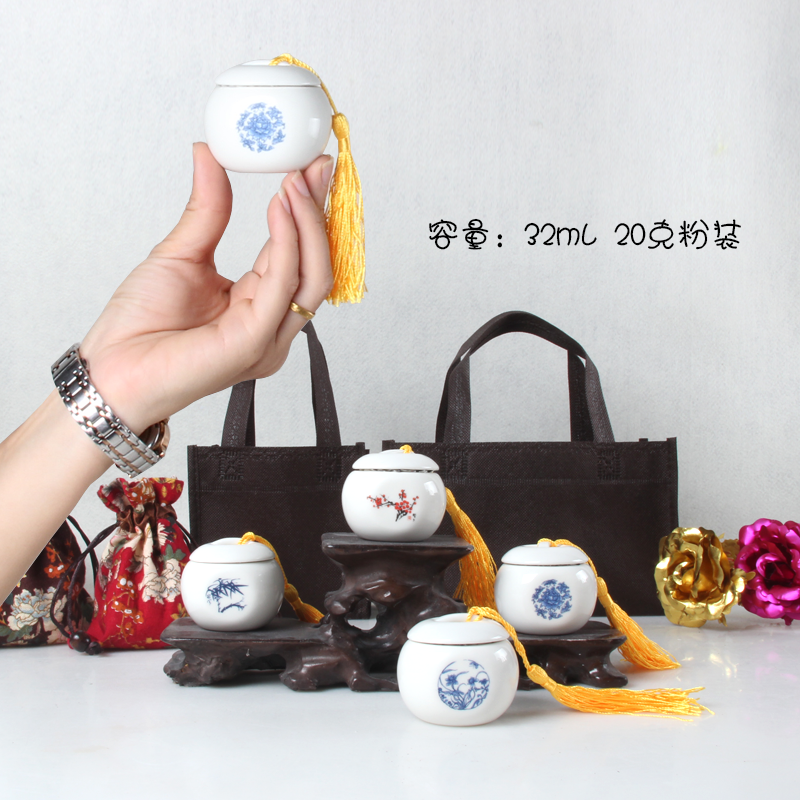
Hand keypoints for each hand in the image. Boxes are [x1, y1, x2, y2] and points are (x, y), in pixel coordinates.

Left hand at [79, 143, 333, 432]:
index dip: (307, 212)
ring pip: (313, 276)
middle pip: (317, 265)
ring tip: (295, 180)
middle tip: (315, 166)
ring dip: (309, 224)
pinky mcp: (255, 342)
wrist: (111, 371)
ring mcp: (269, 337)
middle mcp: (273, 325)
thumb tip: (210, 155)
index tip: (309, 168)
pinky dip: (286, 242)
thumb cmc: (140, 328)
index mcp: (259, 306)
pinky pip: (282, 285)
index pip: (298, 255)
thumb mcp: (181, 254)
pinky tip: (279, 207)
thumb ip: (208, 211)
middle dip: (319, 213)